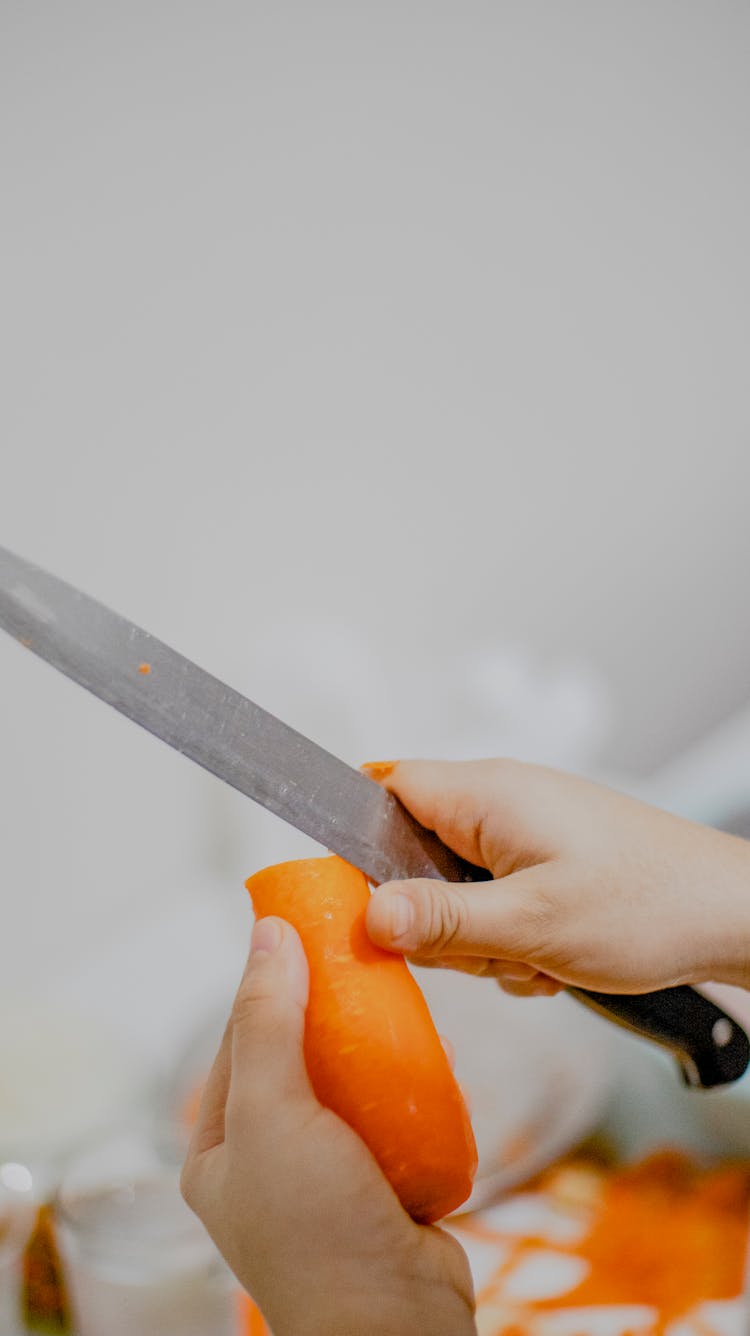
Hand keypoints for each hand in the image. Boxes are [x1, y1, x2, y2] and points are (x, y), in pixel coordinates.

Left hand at [181, 917, 475, 1335]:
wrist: (396, 1328)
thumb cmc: (317, 1233)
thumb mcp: (272, 1113)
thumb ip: (268, 1022)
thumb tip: (268, 932)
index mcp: (220, 1148)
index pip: (239, 1037)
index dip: (270, 978)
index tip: (307, 926)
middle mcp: (268, 1159)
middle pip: (298, 1054)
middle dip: (329, 1007)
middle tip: (363, 958)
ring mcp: (327, 1174)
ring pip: (349, 1082)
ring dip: (374, 1044)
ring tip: (399, 1000)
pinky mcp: (381, 1184)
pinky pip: (393, 1116)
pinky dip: (409, 1085)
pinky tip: (428, 1056)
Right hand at [364, 759, 749, 994]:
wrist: (730, 914)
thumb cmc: (646, 905)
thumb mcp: (531, 924)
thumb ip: (442, 918)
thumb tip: (366, 912)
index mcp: (486, 793)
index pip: (383, 787)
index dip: (362, 843)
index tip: (372, 902)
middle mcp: (500, 801)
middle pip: (414, 853)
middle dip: (437, 917)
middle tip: (486, 947)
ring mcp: (525, 832)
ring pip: (455, 889)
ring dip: (481, 938)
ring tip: (533, 955)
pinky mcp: (546, 861)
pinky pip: (495, 902)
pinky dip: (512, 940)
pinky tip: (551, 960)